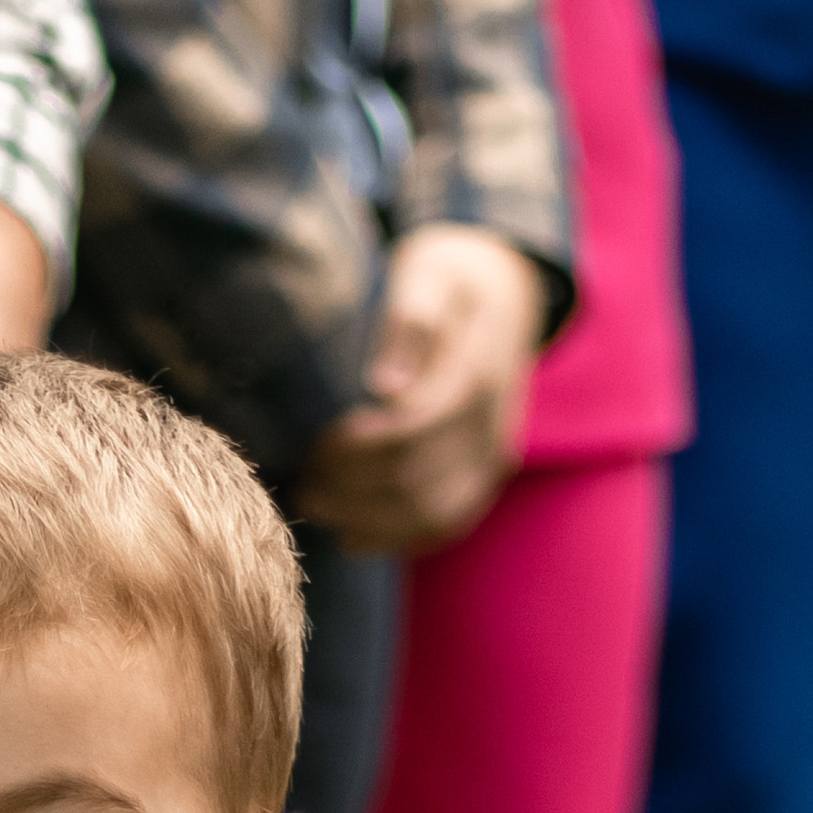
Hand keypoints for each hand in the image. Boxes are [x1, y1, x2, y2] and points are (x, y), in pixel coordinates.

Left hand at [290, 224, 542, 555]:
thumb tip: (385, 387)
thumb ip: (410, 322)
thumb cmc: (450, 275)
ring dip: (371, 524)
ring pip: (434, 515)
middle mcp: (491, 423)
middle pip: (418, 481)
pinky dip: (400, 539)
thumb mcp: (428, 274)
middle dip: (352, 491)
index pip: (412, 432)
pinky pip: (449, 524)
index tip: (314, 446)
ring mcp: (494, 454)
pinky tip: (355, 537)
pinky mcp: (488, 473)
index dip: (356, 450)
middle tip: (302, 487)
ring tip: (320, 511)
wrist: (510, 288)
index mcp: (475, 374)